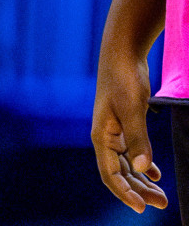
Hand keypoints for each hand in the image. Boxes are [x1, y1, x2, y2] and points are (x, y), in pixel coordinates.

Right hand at [92, 47, 166, 211]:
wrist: (122, 54)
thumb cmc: (123, 78)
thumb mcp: (132, 109)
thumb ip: (138, 139)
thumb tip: (143, 169)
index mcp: (101, 136)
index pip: (110, 174)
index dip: (124, 192)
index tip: (141, 208)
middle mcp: (105, 138)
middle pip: (120, 173)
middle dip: (139, 190)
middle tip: (162, 203)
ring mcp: (114, 132)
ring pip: (127, 164)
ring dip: (143, 181)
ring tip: (161, 195)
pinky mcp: (124, 125)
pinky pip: (132, 152)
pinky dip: (143, 165)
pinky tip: (156, 173)